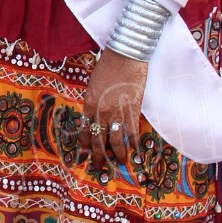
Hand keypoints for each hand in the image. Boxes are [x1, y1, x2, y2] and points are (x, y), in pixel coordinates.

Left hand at [81, 49, 148, 171]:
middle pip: (99, 140)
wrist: (125, 55)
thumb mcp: (93, 85)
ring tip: (120, 163)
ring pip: (116, 140)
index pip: (84, 131)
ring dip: (118, 154)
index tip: (87, 154)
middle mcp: (101, 112)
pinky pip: (133, 132)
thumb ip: (93, 102)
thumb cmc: (108, 66)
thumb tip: (95, 117)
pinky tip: (137, 152)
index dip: (86, 145)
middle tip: (101, 167)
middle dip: (99, 156)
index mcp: (88, 104)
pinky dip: (135, 144)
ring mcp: (118, 112)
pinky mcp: (133, 110)